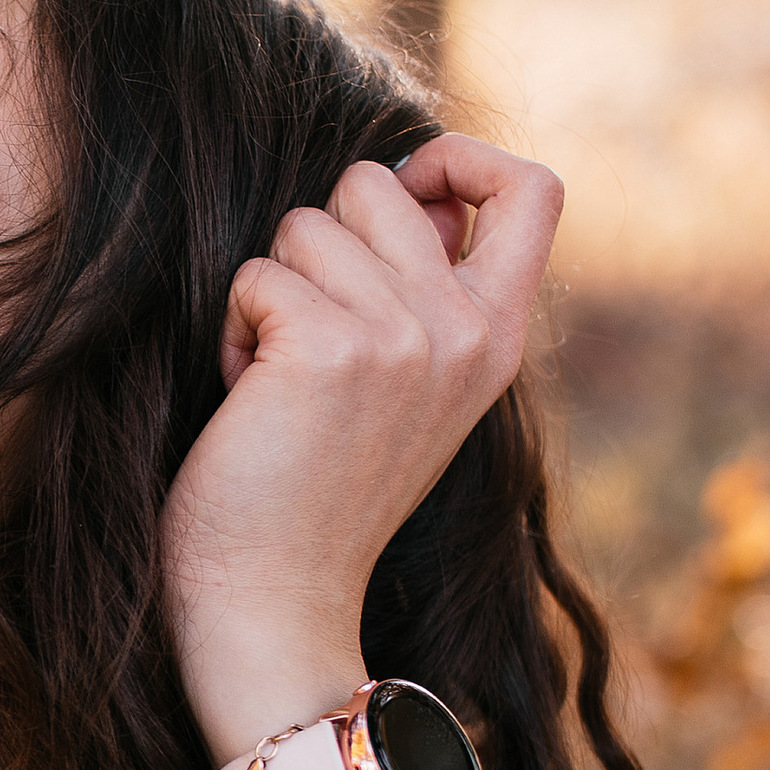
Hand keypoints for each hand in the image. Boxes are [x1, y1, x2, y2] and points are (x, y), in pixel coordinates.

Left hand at [160, 134, 562, 764]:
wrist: (277, 608)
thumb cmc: (315, 497)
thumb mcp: (409, 389)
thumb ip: (423, 294)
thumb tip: (401, 184)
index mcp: (497, 337)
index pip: (534, 187)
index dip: (461, 160)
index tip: (407, 195)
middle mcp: (464, 329)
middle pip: (379, 181)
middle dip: (318, 241)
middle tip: (307, 339)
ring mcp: (403, 336)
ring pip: (305, 224)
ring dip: (269, 293)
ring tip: (277, 382)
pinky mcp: (329, 347)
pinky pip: (256, 275)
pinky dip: (234, 329)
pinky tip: (249, 400)